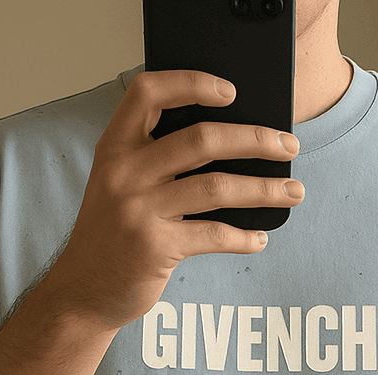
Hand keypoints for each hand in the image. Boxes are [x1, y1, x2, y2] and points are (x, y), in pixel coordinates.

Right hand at [40, 69, 303, 330]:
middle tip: (288, 145)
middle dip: (255, 140)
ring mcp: (140, 210)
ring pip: (217, 187)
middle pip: (201, 139)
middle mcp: (125, 173)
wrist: (84, 290)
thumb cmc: (112, 235)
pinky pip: (214, 235)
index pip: (148, 93)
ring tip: (294, 191)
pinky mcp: (156, 248)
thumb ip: (155, 161)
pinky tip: (260, 239)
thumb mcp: (118, 185)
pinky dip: (244, 237)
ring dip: (264, 188)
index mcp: (116, 148)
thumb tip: (229, 144)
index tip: (231, 90)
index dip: (191, 82)